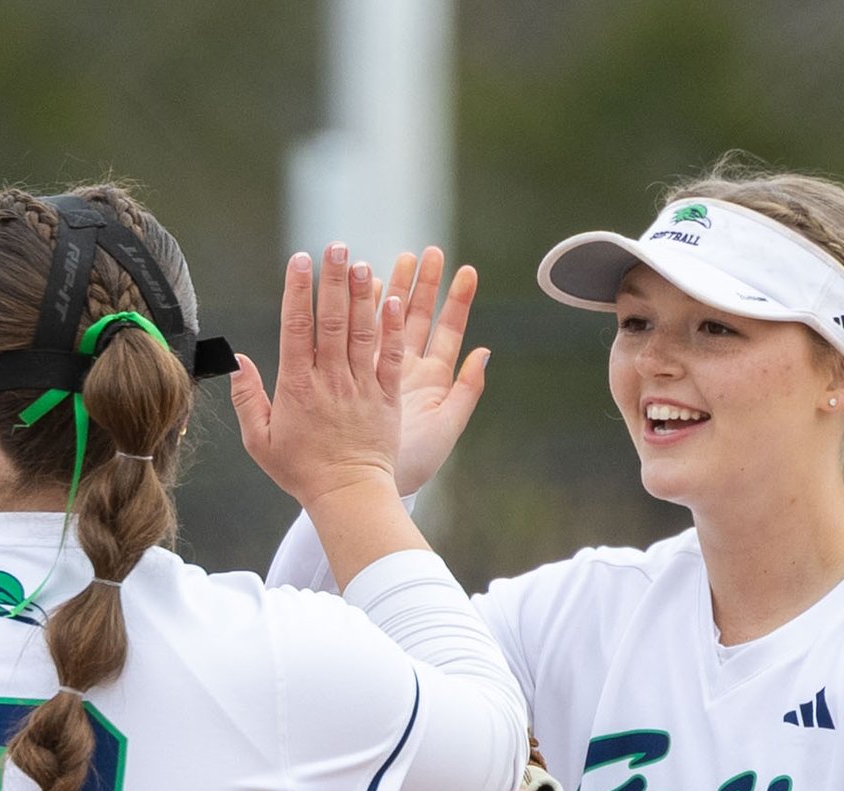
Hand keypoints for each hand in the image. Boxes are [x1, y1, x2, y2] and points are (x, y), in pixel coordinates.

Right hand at [230, 245, 407, 512]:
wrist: (348, 496)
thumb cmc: (301, 470)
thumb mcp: (260, 440)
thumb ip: (247, 398)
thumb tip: (238, 360)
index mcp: (297, 387)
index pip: (296, 329)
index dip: (297, 292)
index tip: (299, 261)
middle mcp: (330, 381)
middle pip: (331, 321)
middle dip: (332, 281)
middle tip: (335, 246)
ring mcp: (361, 387)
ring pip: (361, 333)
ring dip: (361, 296)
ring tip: (361, 263)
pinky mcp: (386, 397)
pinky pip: (390, 358)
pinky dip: (391, 330)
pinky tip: (391, 301)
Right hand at [382, 248, 488, 495]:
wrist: (363, 487)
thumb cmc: (412, 463)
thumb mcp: (446, 428)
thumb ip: (467, 391)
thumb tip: (486, 351)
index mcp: (430, 380)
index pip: (444, 330)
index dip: (454, 300)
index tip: (465, 271)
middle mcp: (406, 370)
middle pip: (417, 317)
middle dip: (424, 283)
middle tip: (430, 251)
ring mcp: (380, 371)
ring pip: (390, 321)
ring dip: (399, 288)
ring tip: (404, 256)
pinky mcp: (357, 376)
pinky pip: (366, 338)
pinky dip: (371, 312)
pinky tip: (374, 287)